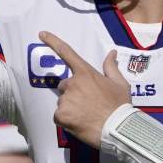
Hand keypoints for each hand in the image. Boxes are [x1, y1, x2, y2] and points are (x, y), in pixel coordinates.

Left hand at [39, 31, 130, 147]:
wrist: (117, 129)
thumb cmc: (120, 106)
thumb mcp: (120, 84)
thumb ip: (112, 67)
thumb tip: (111, 53)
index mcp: (86, 73)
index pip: (67, 53)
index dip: (53, 41)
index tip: (41, 34)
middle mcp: (72, 83)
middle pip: (64, 86)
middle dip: (72, 93)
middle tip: (87, 104)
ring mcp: (65, 99)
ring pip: (63, 102)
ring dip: (70, 108)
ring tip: (86, 116)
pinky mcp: (60, 115)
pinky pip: (59, 116)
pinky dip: (66, 120)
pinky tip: (79, 123)